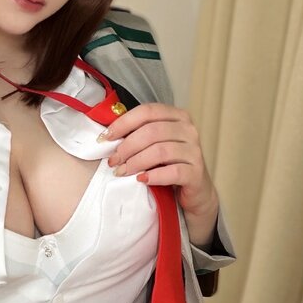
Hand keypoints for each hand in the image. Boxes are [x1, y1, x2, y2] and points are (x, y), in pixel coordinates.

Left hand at [98, 103, 218, 245]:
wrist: (195, 191)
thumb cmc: (169, 165)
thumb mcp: (155, 145)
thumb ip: (138, 135)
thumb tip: (108, 135)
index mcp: (177, 116)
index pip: (148, 111)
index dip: (124, 123)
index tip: (106, 137)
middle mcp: (188, 130)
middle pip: (152, 131)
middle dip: (127, 146)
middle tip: (113, 161)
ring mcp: (194, 151)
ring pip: (160, 151)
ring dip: (136, 162)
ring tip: (122, 172)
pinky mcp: (196, 172)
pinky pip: (173, 172)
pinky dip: (154, 176)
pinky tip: (142, 180)